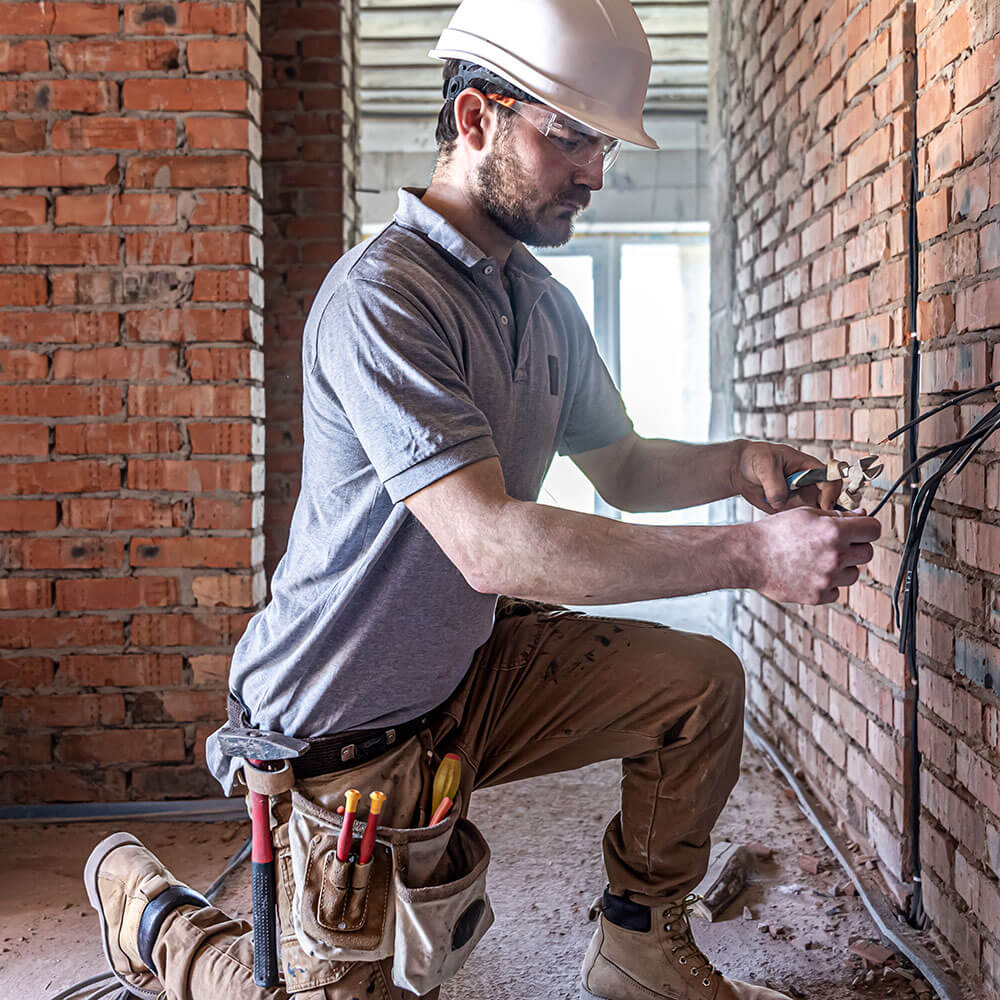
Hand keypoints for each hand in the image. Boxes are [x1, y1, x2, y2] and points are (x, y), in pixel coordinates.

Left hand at [731, 440, 841, 512]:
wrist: (741, 469)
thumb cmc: (757, 458)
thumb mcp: (765, 465)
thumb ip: (774, 484)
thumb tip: (779, 502)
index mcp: (810, 468)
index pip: (831, 480)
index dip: (831, 493)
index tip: (824, 506)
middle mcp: (809, 486)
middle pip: (828, 502)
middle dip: (823, 513)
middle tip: (810, 520)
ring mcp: (799, 499)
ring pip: (811, 514)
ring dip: (804, 520)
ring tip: (786, 516)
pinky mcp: (788, 510)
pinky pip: (795, 521)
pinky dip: (790, 524)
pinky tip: (780, 521)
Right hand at [747, 507, 881, 604]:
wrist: (749, 557)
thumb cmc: (774, 533)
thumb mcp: (806, 514)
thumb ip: (837, 516)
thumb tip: (861, 517)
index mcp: (834, 532)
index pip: (873, 529)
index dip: (867, 527)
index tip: (861, 530)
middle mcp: (835, 556)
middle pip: (867, 553)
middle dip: (855, 547)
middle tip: (835, 545)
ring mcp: (827, 578)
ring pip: (853, 574)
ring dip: (842, 568)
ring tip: (817, 560)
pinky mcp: (818, 596)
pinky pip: (836, 591)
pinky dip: (827, 584)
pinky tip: (809, 573)